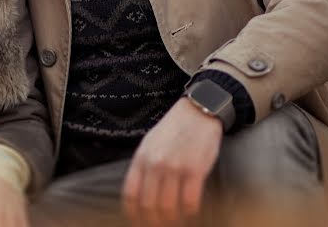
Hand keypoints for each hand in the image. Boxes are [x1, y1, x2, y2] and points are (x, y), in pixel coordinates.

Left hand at [122, 97, 222, 225]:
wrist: (197, 112)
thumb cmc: (173, 130)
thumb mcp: (149, 144)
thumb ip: (143, 167)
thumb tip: (138, 194)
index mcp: (141, 158)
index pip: (130, 194)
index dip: (133, 214)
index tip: (138, 223)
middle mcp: (155, 164)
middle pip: (148, 205)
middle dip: (153, 222)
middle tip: (160, 226)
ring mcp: (175, 167)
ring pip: (168, 207)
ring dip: (172, 220)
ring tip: (176, 221)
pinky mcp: (195, 170)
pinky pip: (190, 202)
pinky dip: (190, 213)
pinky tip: (192, 212)